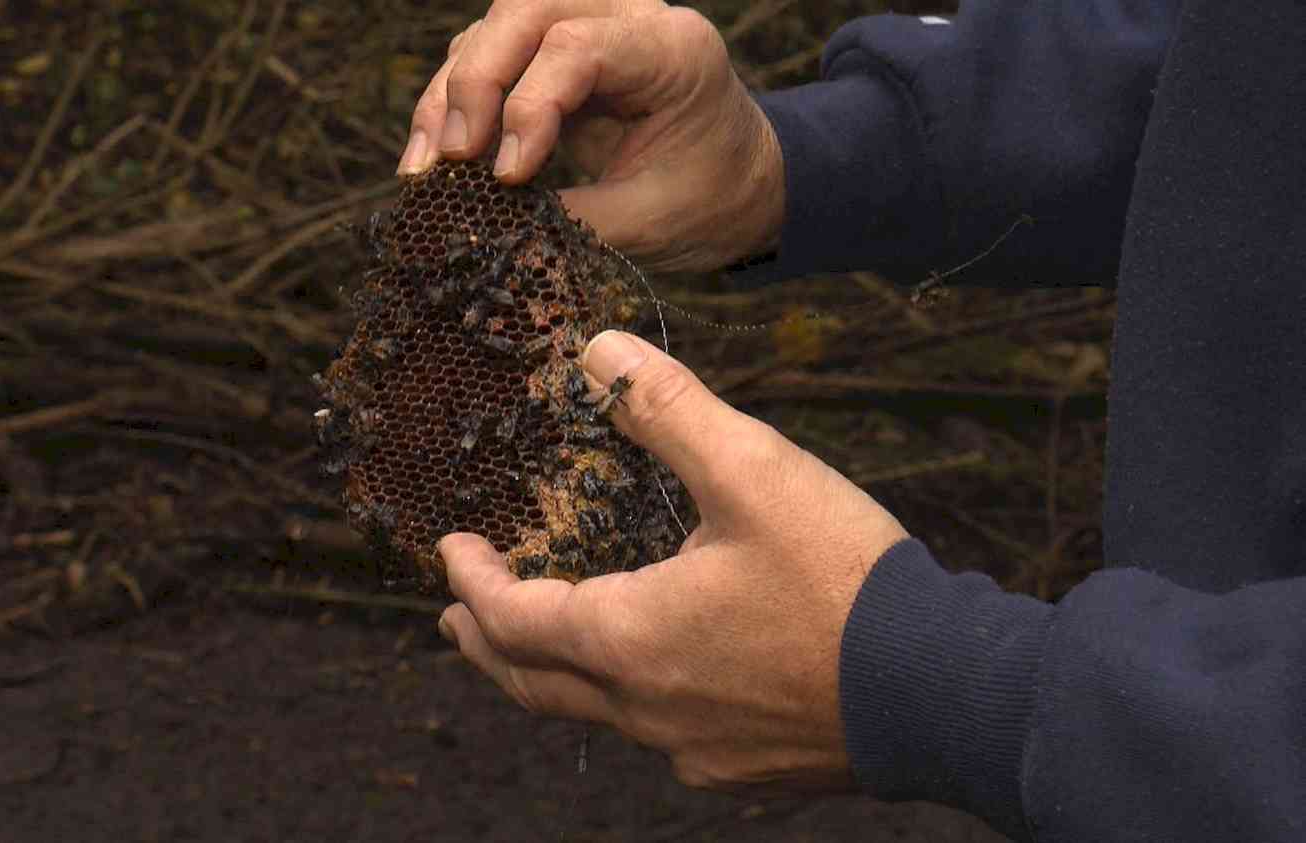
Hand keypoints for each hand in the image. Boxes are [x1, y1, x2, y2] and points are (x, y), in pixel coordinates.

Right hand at [398, 1, 784, 274]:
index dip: (529, 106)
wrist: (740, 187)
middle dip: (474, 84)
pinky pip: (488, 59)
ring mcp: (585, 25)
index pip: (578, 46)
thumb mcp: (653, 220)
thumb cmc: (711, 200)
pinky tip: (436, 161)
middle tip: (449, 159)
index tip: (509, 176)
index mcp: (671, 48)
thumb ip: (576, 220)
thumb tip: (491, 227)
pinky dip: (453, 105)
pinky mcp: (553, 54)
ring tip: (425, 169)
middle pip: (523, 14)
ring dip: (449, 95)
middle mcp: (625, 16)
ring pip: (493, 31)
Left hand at [437, 330, 909, 791]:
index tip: (448, 551)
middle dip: (485, 644)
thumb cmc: (843, 580)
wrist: (941, 691)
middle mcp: (644, 707)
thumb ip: (667, 408)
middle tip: (456, 615)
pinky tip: (652, 679)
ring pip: (592, 713)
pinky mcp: (738, 767)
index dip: (473, 580)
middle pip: (532, 682)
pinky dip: (623, 699)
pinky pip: (656, 736)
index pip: (512, 617)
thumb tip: (596, 351)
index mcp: (629, 636)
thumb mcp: (752, 472)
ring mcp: (691, 748)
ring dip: (550, 672)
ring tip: (540, 645)